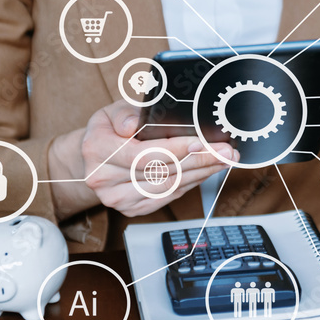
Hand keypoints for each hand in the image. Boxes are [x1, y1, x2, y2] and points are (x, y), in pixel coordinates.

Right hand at [48, 100, 236, 219]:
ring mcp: (117, 199)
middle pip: (161, 172)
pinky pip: (168, 197)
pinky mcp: (132, 209)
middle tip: (226, 151)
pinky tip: (206, 172)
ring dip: (201, 173)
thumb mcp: (113, 110)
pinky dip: (190, 184)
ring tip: (223, 160)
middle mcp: (103, 179)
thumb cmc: (109, 129)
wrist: (93, 157)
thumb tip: (131, 125)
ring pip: (168, 187)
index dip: (175, 150)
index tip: (201, 143)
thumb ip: (124, 113)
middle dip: (199, 161)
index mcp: (97, 150)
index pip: (142, 155)